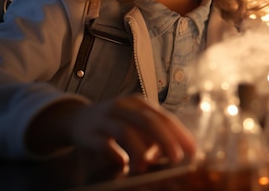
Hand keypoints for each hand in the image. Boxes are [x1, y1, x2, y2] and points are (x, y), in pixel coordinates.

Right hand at [27, 94, 196, 173]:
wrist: (75, 119)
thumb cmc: (113, 124)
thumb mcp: (134, 124)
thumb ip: (152, 136)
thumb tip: (172, 152)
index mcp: (138, 103)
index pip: (163, 117)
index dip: (179, 133)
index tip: (192, 150)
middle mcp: (123, 107)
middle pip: (148, 121)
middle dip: (165, 140)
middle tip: (177, 158)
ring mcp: (105, 119)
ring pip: (125, 131)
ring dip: (139, 149)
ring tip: (147, 166)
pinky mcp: (88, 133)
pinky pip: (103, 144)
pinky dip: (114, 155)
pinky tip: (123, 165)